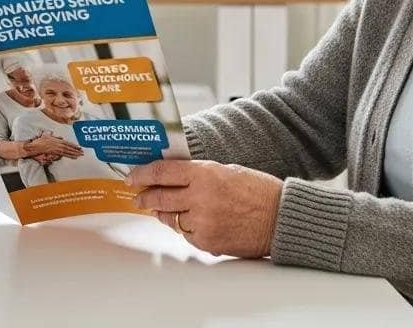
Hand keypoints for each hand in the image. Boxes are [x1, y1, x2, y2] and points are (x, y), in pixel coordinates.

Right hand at [23, 132, 83, 160]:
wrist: (36, 146)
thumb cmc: (41, 141)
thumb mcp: (48, 136)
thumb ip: (55, 137)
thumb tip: (61, 138)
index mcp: (58, 140)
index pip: (68, 143)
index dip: (74, 145)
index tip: (79, 147)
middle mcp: (59, 144)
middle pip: (70, 147)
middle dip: (76, 150)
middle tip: (82, 152)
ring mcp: (57, 148)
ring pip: (68, 151)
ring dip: (75, 153)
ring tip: (80, 155)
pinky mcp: (55, 153)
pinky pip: (64, 155)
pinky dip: (70, 156)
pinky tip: (74, 157)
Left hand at [128, 160, 282, 258]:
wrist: (278, 218)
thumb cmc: (257, 190)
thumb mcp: (225, 170)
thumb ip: (198, 174)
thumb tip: (173, 177)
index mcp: (205, 174)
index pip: (164, 172)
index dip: (144, 174)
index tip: (133, 177)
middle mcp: (200, 197)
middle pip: (161, 197)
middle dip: (145, 197)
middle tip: (138, 196)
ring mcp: (203, 222)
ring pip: (171, 218)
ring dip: (164, 213)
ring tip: (162, 209)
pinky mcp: (207, 242)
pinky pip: (186, 234)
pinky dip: (185, 228)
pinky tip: (190, 222)